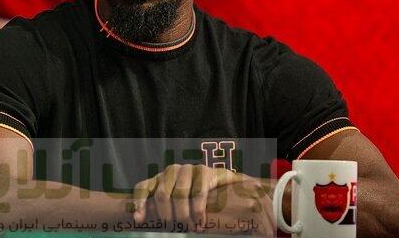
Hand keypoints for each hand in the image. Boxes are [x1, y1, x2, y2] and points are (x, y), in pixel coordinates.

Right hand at [132, 164, 272, 232]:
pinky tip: (139, 218)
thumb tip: (260, 217)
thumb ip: (241, 199)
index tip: (199, 226)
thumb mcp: (232, 191)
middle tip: (185, 229)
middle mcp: (183, 170)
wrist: (208, 180)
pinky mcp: (153, 180)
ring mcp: (166, 174)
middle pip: (178, 193)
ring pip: (160, 192)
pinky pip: (141, 188)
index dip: (199, 208)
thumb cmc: (221, 191)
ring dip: (163, 213)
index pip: (200, 188)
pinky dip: (138, 203)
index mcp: (204, 172)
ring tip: (170, 227)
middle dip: (181, 215)